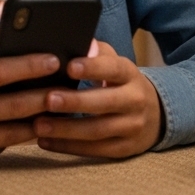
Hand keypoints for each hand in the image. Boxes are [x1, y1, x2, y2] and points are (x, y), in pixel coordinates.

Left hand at [33, 41, 163, 158]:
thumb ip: (98, 53)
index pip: (114, 69)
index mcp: (130, 75)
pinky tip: (44, 141)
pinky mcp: (124, 150)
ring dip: (66, 129)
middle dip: (75, 102)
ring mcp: (131, 127)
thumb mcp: (116, 64)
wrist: (156, 116)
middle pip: (105, 102)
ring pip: (97, 130)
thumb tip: (84, 43)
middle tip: (48, 99)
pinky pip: (94, 150)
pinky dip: (68, 147)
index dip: (93, 68)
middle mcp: (135, 101)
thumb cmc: (122, 84)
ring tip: (38, 125)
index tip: (69, 66)